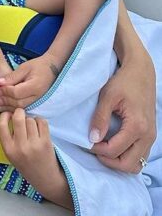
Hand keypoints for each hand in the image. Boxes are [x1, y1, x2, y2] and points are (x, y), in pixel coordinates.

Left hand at [0, 54, 59, 109]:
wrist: (52, 69)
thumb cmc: (38, 66)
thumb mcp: (24, 67)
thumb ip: (12, 76)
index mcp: (34, 86)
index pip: (17, 92)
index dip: (6, 91)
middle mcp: (37, 97)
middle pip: (19, 103)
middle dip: (6, 101)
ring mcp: (38, 102)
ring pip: (22, 108)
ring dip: (9, 107)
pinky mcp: (36, 103)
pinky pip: (25, 108)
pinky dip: (15, 109)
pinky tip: (6, 108)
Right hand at [0, 110, 55, 185]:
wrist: (45, 179)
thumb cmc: (27, 165)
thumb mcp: (12, 155)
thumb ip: (9, 138)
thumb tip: (11, 114)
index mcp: (9, 150)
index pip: (1, 125)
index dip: (5, 115)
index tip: (9, 114)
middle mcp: (20, 147)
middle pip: (18, 118)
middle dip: (19, 112)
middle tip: (21, 114)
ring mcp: (34, 145)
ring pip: (30, 119)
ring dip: (31, 119)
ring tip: (32, 126)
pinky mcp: (46, 143)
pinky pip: (42, 122)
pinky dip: (40, 121)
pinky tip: (39, 126)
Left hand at [89, 58, 156, 172]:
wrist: (141, 72)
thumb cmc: (124, 81)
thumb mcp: (108, 96)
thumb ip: (100, 118)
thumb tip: (92, 139)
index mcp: (137, 127)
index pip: (114, 150)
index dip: (97, 150)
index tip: (86, 141)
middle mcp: (148, 136)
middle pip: (127, 164)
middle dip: (108, 161)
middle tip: (94, 148)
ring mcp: (151, 138)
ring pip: (136, 164)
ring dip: (118, 162)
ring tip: (103, 149)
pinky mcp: (150, 136)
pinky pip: (140, 156)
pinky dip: (126, 156)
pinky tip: (114, 146)